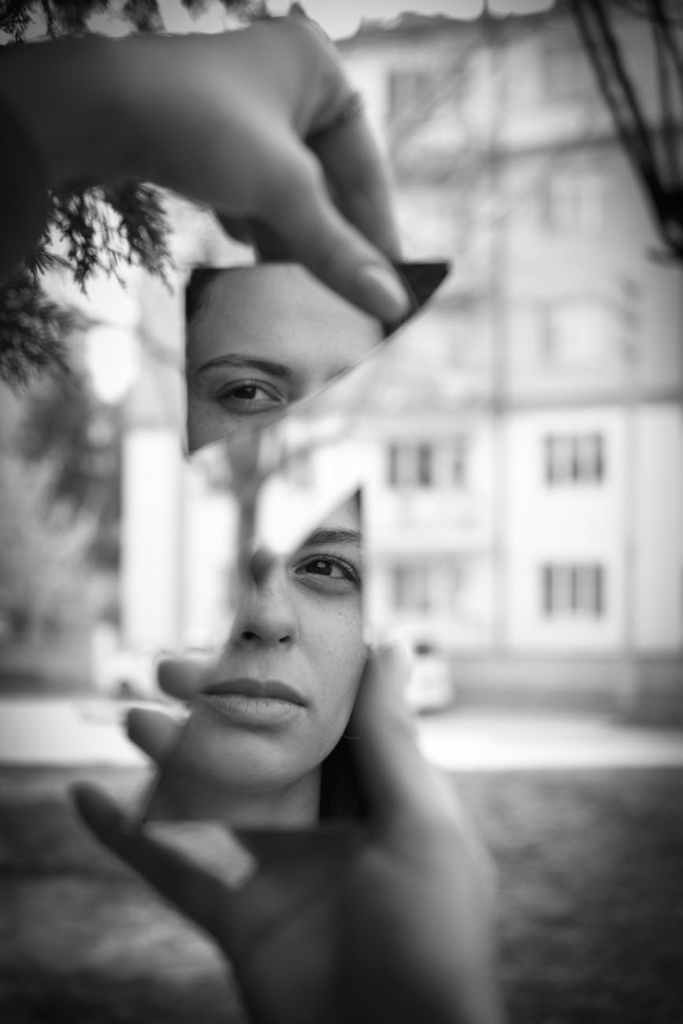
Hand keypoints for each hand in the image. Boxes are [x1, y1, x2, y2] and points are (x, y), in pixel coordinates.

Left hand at [0, 15, 408, 322]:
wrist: (82, 113)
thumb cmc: (194, 125)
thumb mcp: (281, 190)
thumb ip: (338, 251)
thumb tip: (392, 306)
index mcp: (317, 68)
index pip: (366, 165)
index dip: (379, 231)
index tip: (391, 286)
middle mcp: (282, 82)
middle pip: (325, 183)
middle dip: (331, 243)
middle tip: (350, 301)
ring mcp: (239, 111)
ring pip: (284, 192)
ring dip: (292, 243)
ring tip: (305, 296)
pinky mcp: (202, 138)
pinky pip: (247, 191)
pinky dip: (255, 229)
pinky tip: (255, 263)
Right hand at [73, 647, 503, 1023]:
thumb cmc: (433, 937)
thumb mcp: (420, 824)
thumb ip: (391, 737)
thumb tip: (388, 644)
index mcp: (375, 791)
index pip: (327, 711)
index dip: (290, 663)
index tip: (252, 612)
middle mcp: (323, 819)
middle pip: (260, 743)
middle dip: (216, 702)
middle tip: (171, 663)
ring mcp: (274, 864)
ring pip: (211, 792)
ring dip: (167, 753)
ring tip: (131, 716)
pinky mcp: (234, 913)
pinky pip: (171, 867)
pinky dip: (126, 835)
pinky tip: (85, 797)